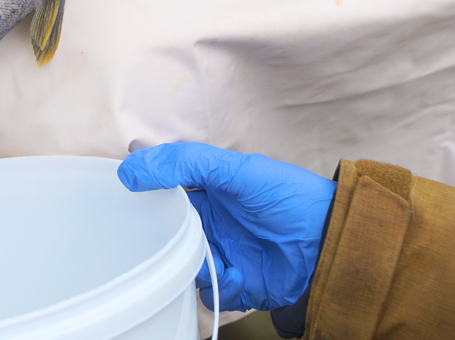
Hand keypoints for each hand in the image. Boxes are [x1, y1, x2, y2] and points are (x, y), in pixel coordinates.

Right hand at [118, 143, 335, 311]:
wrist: (328, 243)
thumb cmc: (288, 198)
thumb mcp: (235, 169)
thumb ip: (184, 162)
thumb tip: (131, 164)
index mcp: (209, 190)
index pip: (165, 188)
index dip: (146, 189)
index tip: (126, 189)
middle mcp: (211, 222)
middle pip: (168, 231)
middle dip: (163, 235)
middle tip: (163, 233)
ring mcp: (222, 253)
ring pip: (181, 263)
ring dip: (192, 261)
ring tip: (213, 253)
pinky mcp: (234, 283)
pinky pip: (206, 291)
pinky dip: (216, 284)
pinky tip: (236, 272)